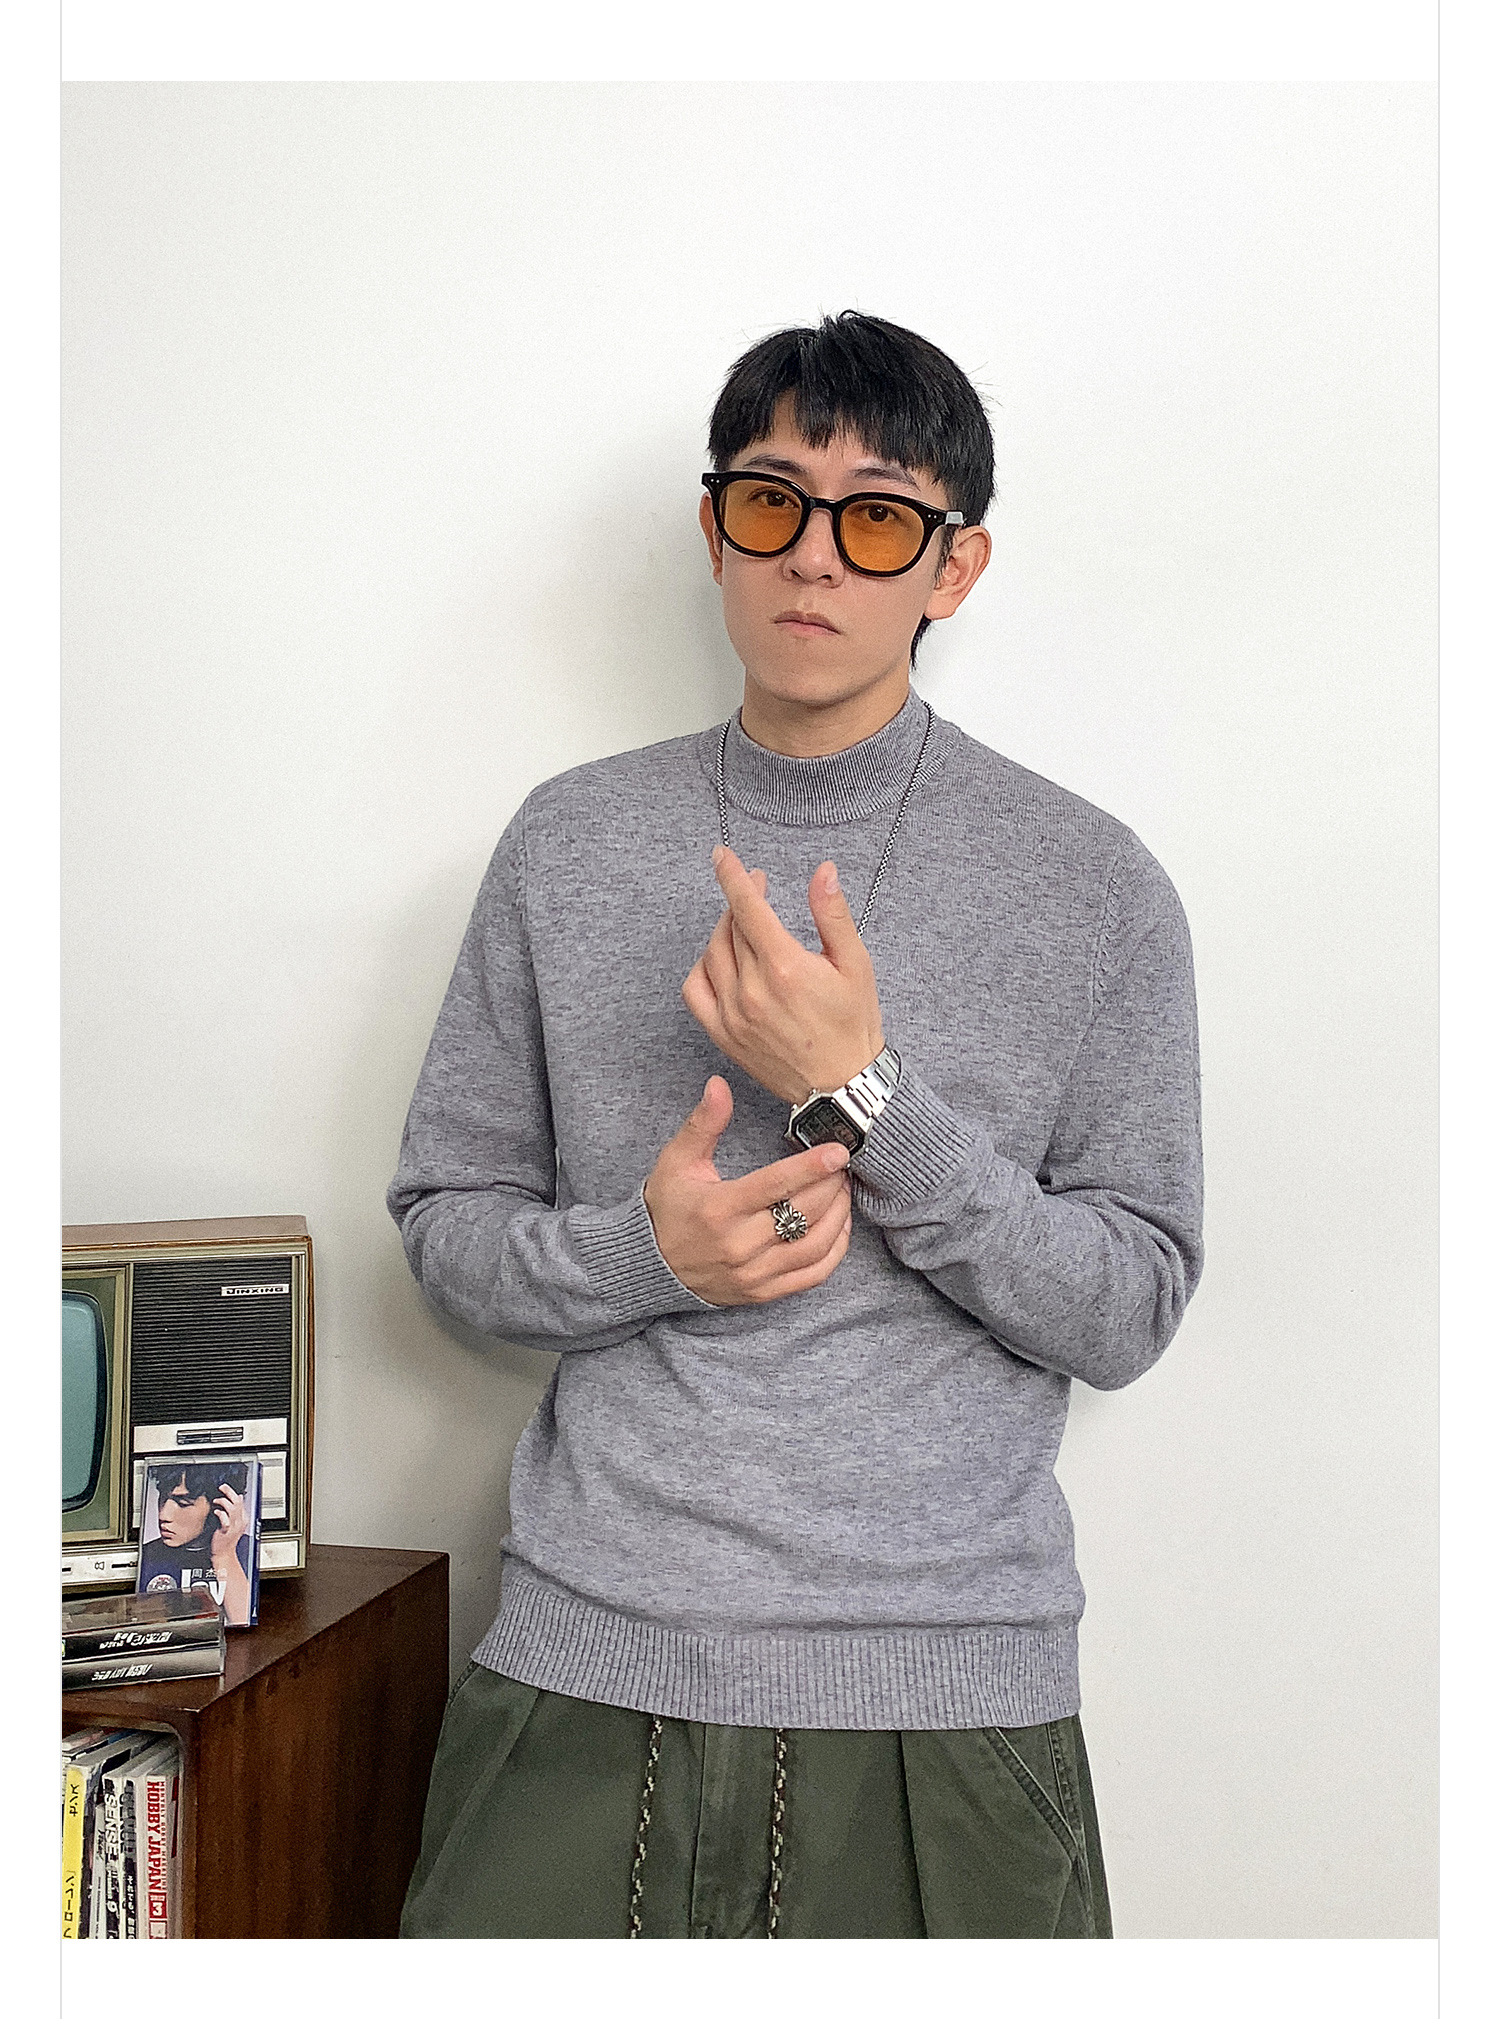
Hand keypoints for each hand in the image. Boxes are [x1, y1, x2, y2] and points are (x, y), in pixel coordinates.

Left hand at [209, 1483, 249, 1568]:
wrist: (223, 1554)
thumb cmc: (226, 1540)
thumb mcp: (234, 1523)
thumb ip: (236, 1511)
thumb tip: (239, 1497)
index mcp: (243, 1518)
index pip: (241, 1501)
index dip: (232, 1492)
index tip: (224, 1487)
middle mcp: (240, 1522)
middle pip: (237, 1502)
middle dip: (229, 1492)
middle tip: (222, 1487)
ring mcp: (234, 1527)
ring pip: (232, 1508)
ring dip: (223, 1502)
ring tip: (216, 1500)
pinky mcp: (226, 1531)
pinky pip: (225, 1520)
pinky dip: (221, 1514)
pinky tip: (216, 1512)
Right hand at [643, 1076, 852, 1304]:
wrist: (650, 1266)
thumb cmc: (668, 1208)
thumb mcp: (678, 1162)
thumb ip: (704, 1123)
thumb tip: (719, 1085)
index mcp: (719, 1209)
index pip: (776, 1185)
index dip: (811, 1167)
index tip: (838, 1151)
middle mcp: (738, 1245)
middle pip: (803, 1214)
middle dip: (831, 1185)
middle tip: (840, 1165)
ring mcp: (753, 1273)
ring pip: (814, 1245)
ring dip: (838, 1215)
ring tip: (841, 1190)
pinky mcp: (763, 1292)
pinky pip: (813, 1275)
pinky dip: (835, 1250)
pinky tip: (838, 1226)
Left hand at [682, 847, 884, 1103]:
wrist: (842, 1085)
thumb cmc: (853, 1024)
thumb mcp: (855, 964)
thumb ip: (833, 915)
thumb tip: (823, 871)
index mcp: (785, 968)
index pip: (746, 907)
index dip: (732, 876)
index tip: (722, 855)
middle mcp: (752, 990)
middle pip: (730, 927)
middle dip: (741, 899)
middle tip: (757, 887)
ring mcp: (733, 1014)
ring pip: (712, 954)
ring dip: (724, 930)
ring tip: (744, 924)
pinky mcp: (723, 1035)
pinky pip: (695, 990)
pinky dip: (702, 967)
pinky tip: (720, 960)